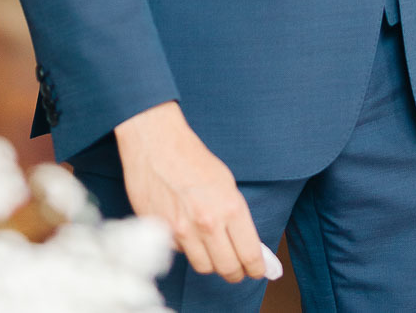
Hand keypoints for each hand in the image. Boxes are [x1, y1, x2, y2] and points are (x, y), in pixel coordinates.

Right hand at [115, 101, 265, 282]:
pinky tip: (189, 232)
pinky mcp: (161, 234)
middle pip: (227, 269)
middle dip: (236, 272)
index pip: (249, 253)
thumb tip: (247, 244)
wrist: (158, 144)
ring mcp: (182, 232)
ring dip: (212, 263)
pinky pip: (181, 253)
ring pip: (204, 267)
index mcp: (230, 207)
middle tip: (238, 269)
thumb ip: (237, 217)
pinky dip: (188, 249)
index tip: (258, 270)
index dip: (256, 268)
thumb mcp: (226, 183)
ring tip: (214, 251)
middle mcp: (207, 224)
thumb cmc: (194, 159)